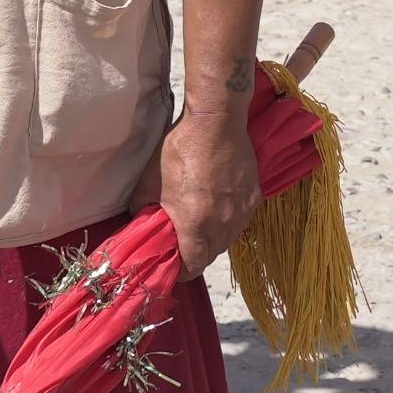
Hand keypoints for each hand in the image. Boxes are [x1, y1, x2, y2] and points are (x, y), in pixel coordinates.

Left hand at [158, 90, 261, 269]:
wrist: (217, 121)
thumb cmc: (181, 148)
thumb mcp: (149, 181)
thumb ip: (141, 210)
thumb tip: (139, 225)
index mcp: (195, 223)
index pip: (192, 267)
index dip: (179, 271)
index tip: (171, 264)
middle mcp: (223, 223)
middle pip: (210, 257)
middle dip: (194, 255)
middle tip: (181, 243)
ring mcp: (241, 212)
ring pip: (226, 241)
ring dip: (212, 240)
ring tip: (199, 225)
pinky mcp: (253, 198)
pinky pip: (239, 222)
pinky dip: (227, 222)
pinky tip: (217, 206)